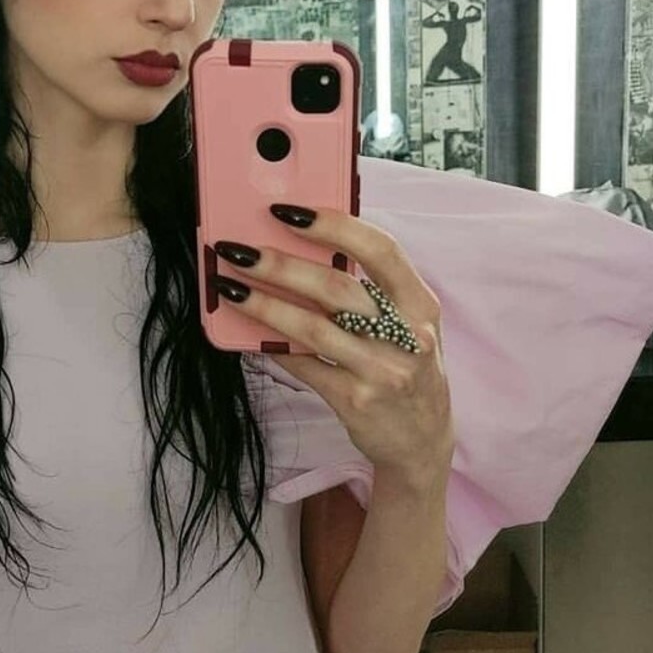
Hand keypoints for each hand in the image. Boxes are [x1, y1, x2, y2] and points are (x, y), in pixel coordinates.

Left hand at [213, 204, 454, 484]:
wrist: (422, 441)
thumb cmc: (407, 369)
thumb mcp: (408, 325)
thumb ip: (371, 291)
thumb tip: (302, 250)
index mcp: (420, 304)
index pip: (380, 250)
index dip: (334, 225)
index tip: (288, 211)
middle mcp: (407, 336)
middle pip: (337, 288)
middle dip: (281, 265)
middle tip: (238, 250)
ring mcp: (382, 371)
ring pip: (313, 328)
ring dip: (264, 304)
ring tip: (230, 287)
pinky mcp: (355, 401)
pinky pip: (303, 365)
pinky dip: (271, 346)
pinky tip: (246, 332)